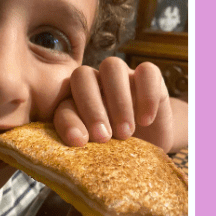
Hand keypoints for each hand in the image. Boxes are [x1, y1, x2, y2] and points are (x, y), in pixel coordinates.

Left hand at [54, 57, 174, 151]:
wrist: (151, 143)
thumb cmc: (116, 149)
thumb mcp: (97, 149)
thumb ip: (83, 140)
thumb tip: (76, 143)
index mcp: (74, 99)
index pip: (64, 103)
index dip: (69, 121)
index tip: (79, 142)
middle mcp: (95, 81)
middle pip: (83, 76)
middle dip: (92, 109)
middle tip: (103, 137)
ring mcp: (121, 75)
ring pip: (112, 67)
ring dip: (118, 100)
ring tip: (125, 133)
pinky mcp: (149, 75)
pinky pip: (147, 72)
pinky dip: (146, 95)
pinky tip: (145, 120)